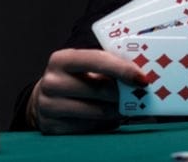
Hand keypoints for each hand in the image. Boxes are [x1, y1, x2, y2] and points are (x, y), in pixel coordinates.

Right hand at [30, 48, 148, 134]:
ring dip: (117, 110)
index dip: (122, 69)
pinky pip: (91, 127)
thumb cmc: (74, 78)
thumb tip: (140, 73)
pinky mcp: (54, 127)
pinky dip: (105, 123)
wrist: (45, 98)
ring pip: (98, 111)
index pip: (97, 60)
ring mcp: (50, 106)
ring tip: (125, 106)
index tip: (142, 78)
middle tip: (138, 94)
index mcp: (61, 59)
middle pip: (100, 89)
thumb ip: (108, 64)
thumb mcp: (85, 65)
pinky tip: (108, 116)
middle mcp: (52, 82)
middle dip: (124, 93)